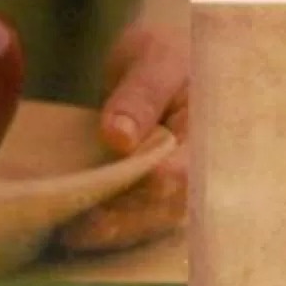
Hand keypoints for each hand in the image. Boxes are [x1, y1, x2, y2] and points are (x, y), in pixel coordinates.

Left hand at [58, 25, 189, 257]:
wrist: (164, 57)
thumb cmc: (167, 52)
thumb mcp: (155, 59)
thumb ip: (141, 96)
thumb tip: (118, 137)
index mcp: (213, 135)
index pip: (186, 172)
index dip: (151, 188)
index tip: (112, 194)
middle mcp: (204, 168)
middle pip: (169, 207)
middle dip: (126, 220)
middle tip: (82, 225)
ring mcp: (182, 184)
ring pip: (153, 220)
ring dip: (115, 231)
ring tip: (72, 233)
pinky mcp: (158, 193)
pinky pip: (140, 218)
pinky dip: (110, 227)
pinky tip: (75, 231)